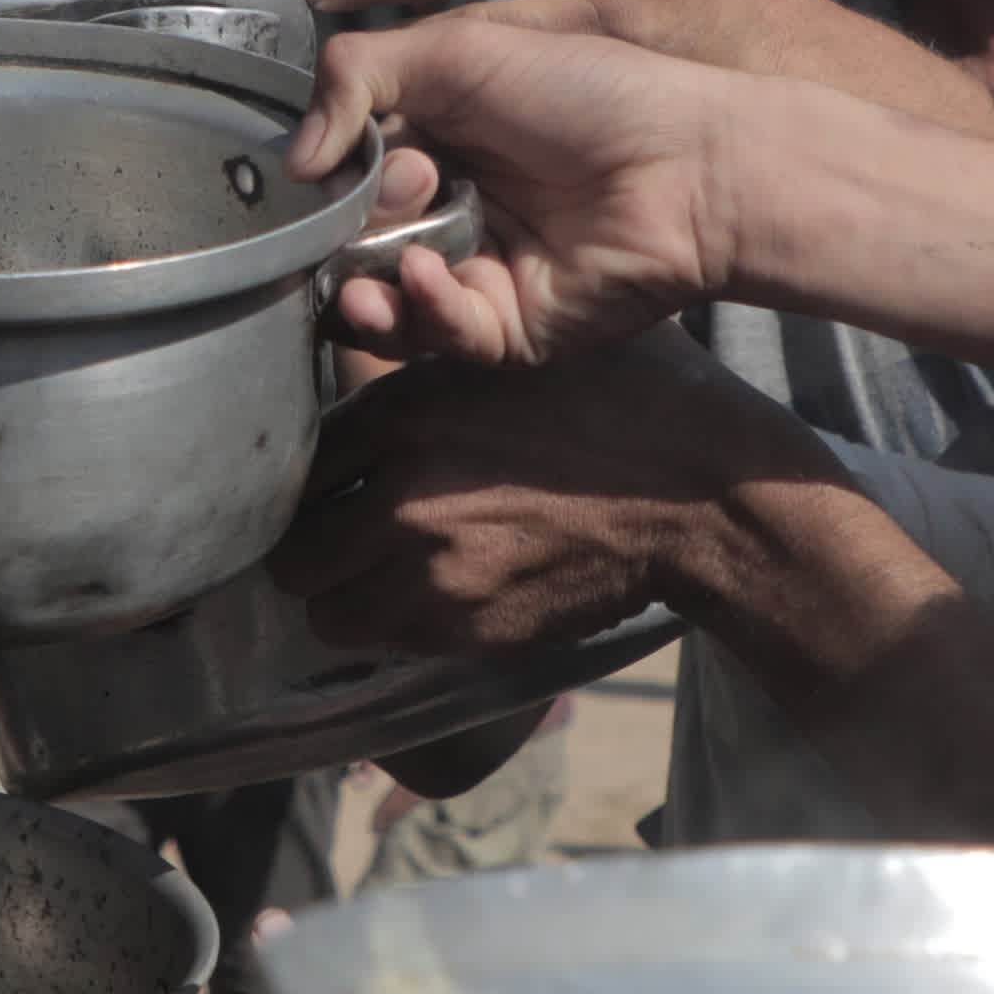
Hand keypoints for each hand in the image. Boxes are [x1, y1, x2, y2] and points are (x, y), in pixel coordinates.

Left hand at [272, 340, 810, 657]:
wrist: (700, 494)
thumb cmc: (621, 404)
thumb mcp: (513, 352)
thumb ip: (424, 368)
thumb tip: (361, 367)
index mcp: (406, 411)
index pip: (294, 463)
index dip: (306, 479)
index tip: (327, 486)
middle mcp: (404, 494)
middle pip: (293, 554)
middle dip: (312, 550)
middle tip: (341, 541)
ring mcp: (435, 573)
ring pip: (329, 613)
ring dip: (348, 599)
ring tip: (382, 579)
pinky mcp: (471, 629)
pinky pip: (393, 641)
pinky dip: (403, 626)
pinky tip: (442, 594)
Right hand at [293, 7, 743, 366]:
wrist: (692, 162)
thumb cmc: (592, 93)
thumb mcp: (457, 51)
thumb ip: (355, 77)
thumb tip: (291, 158)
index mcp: (438, 142)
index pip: (346, 172)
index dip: (336, 169)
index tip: (351, 152)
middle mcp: (452, 211)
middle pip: (353, 242)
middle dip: (355, 224)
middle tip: (405, 187)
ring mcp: (478, 275)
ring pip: (383, 303)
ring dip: (362, 287)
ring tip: (369, 270)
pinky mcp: (509, 331)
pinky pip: (441, 335)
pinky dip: (419, 308)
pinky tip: (421, 275)